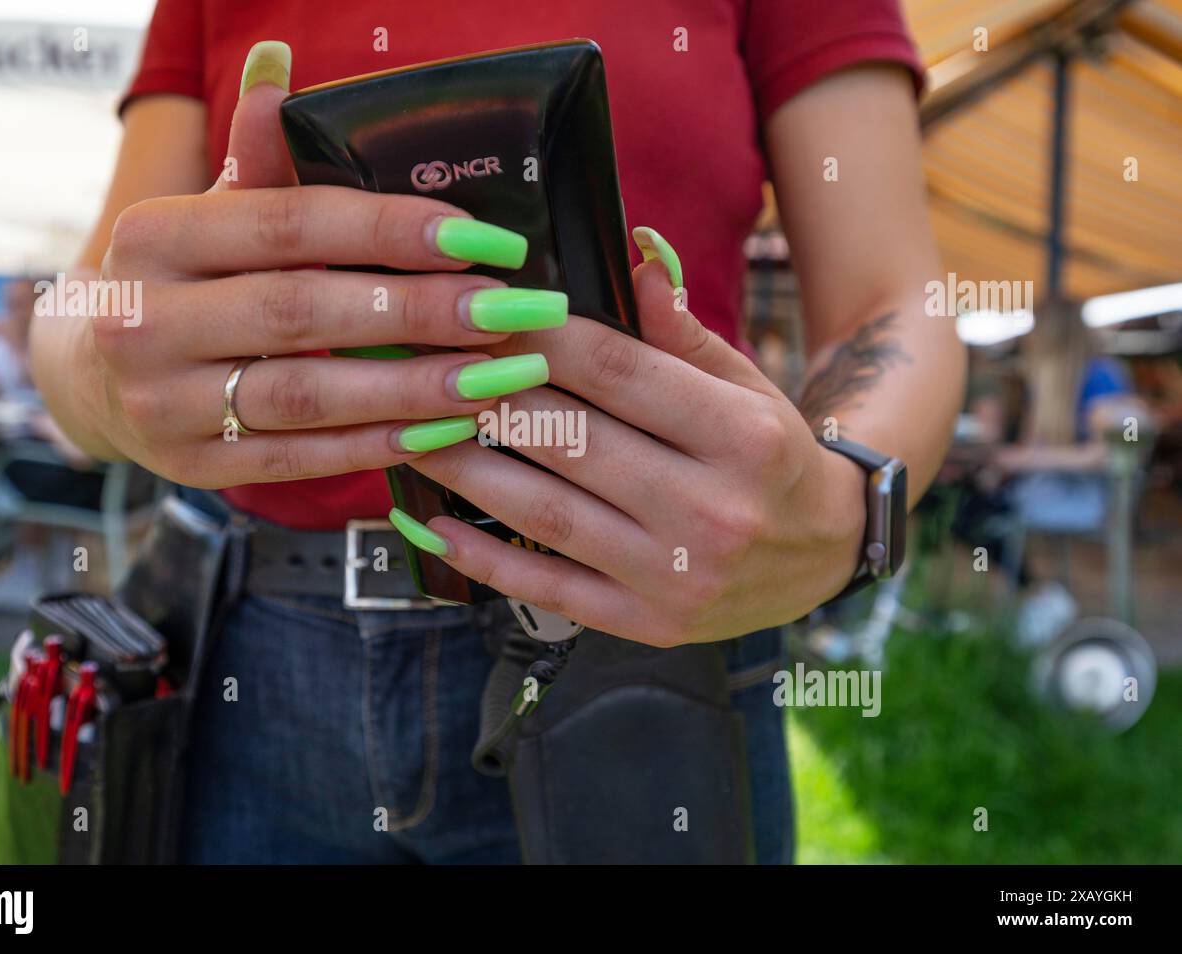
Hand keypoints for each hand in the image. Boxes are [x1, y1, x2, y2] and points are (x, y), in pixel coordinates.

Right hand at [73, 43, 564, 486]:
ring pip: (305, 396)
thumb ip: (257, 158)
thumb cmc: (185, 281)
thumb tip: (281, 63)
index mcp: (155, 237)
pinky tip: (447, 430)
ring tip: (497, 376)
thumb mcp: (209, 215)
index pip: (288, 225)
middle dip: (418, 311)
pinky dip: (377, 445)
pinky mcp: (194, 467)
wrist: (100, 375)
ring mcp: (164, 404)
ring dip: (412, 388)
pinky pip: (299, 460)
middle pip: (303, 312)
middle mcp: (146, 320)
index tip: (482, 239)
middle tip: (509, 310)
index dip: (389, 230)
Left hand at [401, 236, 869, 644]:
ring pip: (548, 514)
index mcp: (741, 435)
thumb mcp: (745, 385)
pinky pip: (550, 590)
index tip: (481, 310)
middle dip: (488, 397)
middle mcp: (712, 510)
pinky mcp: (650, 624)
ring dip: (469, 471)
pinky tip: (433, 522)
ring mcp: (678, 577)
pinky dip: (484, 558)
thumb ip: (683, 333)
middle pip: (572, 441)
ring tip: (414, 432)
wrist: (824, 554)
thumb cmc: (770, 457)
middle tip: (425, 367)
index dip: (539, 337)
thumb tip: (634, 255)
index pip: (618, 373)